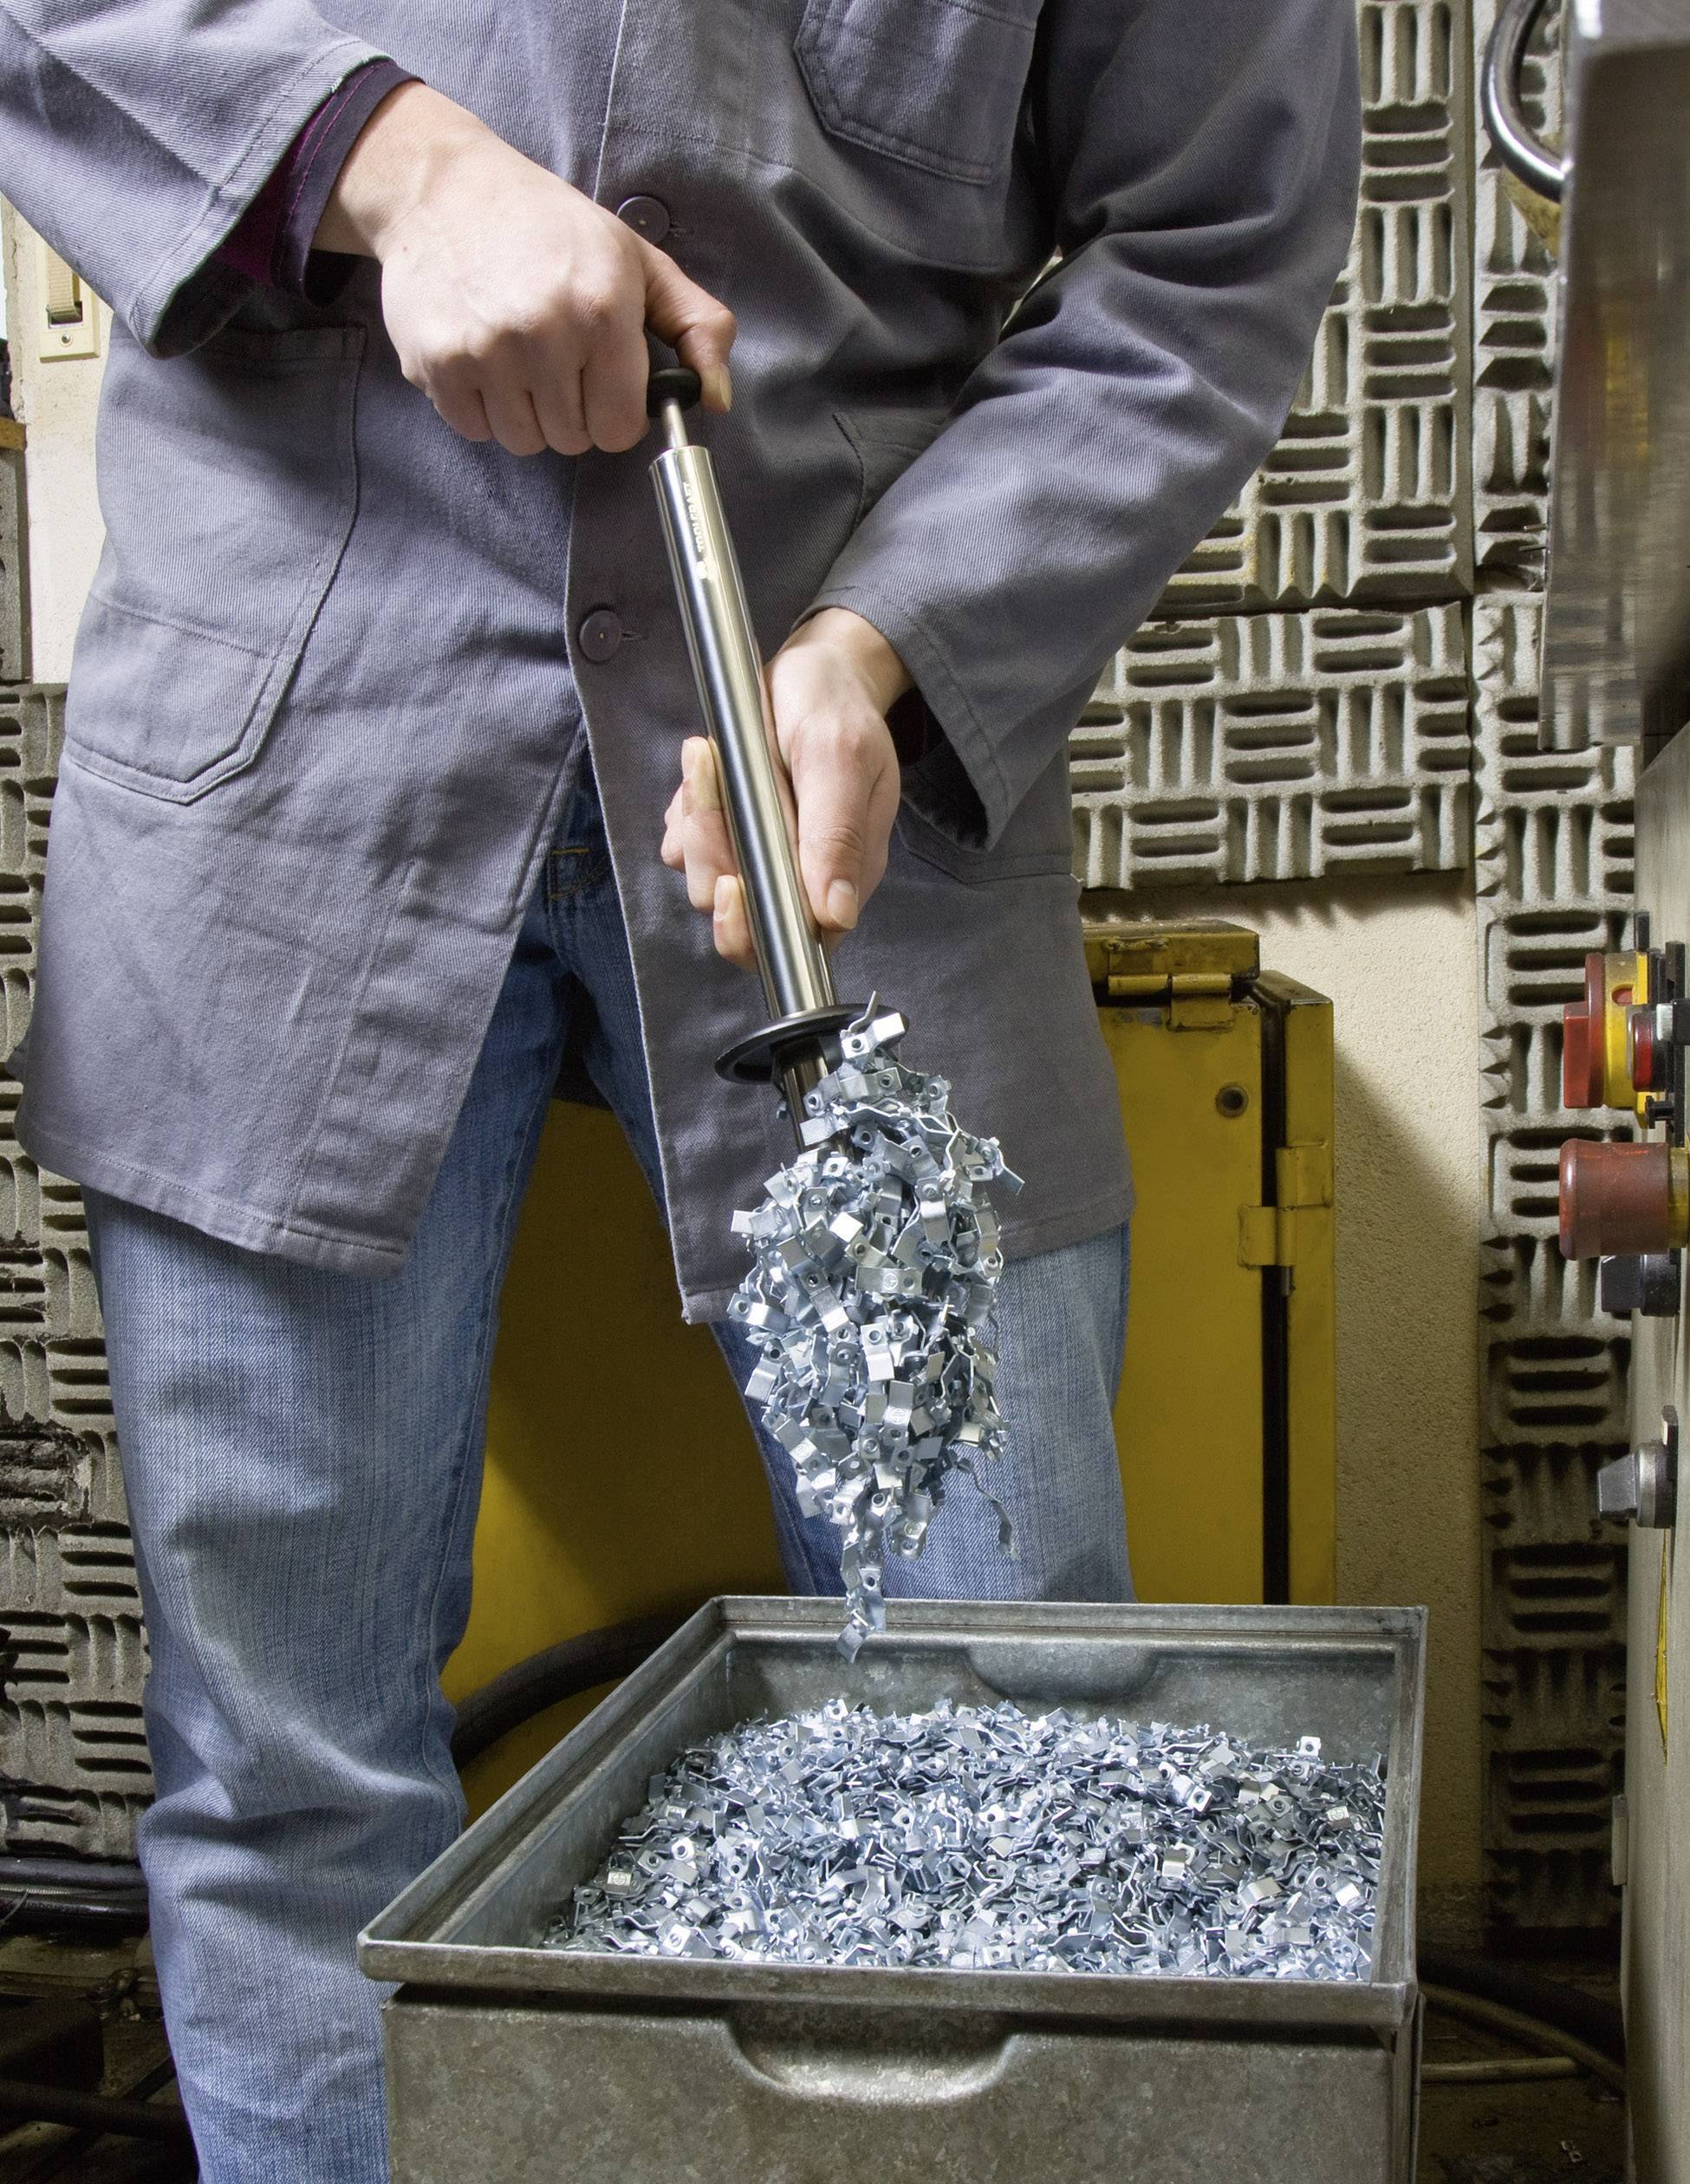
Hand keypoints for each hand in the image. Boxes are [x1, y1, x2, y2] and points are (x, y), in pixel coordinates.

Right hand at [315, 82, 734, 454]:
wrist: (444, 188)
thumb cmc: (552, 228)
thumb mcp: (639, 261)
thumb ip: (697, 327)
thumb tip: (718, 400)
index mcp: (601, 309)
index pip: (621, 428)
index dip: (616, 411)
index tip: (602, 379)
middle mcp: (543, 333)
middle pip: (573, 440)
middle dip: (571, 410)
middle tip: (555, 356)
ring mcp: (484, 351)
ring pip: (524, 441)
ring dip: (526, 413)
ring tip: (517, 355)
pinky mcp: (437, 363)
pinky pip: (475, 429)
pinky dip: (482, 406)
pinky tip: (482, 355)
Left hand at [661, 610, 910, 970]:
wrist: (816, 672)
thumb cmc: (837, 709)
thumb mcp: (841, 758)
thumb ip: (839, 834)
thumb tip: (837, 914)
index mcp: (840, 872)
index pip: (794, 938)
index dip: (754, 926)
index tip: (732, 882)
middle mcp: (798, 877)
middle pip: (737, 918)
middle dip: (713, 857)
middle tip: (711, 783)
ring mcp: (756, 859)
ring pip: (704, 881)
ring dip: (696, 823)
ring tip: (708, 758)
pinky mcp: (724, 836)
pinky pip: (684, 848)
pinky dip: (685, 813)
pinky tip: (705, 770)